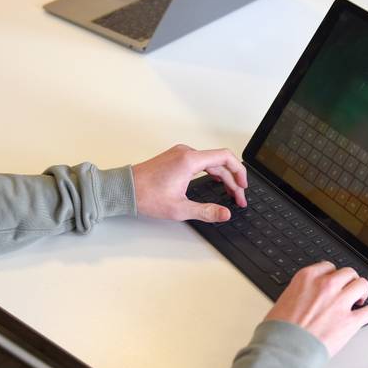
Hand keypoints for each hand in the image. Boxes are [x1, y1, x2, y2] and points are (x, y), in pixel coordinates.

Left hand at [132, 144, 247, 221]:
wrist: (124, 190)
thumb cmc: (146, 196)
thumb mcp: (180, 209)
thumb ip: (206, 211)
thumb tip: (225, 214)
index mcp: (190, 160)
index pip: (226, 157)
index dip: (239, 172)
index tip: (243, 187)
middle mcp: (186, 152)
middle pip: (220, 161)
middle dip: (232, 180)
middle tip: (238, 198)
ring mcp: (179, 153)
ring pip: (210, 161)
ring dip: (222, 176)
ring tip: (230, 192)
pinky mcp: (175, 157)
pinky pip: (200, 161)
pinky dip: (211, 171)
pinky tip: (214, 181)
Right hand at [265, 261, 367, 356]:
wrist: (285, 349)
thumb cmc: (278, 330)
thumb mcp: (283, 301)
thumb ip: (299, 294)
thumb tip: (305, 299)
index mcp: (307, 278)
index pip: (328, 267)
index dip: (332, 276)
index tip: (334, 282)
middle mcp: (326, 286)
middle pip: (348, 273)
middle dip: (349, 282)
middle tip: (348, 291)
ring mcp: (340, 302)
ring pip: (362, 285)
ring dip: (362, 292)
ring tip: (359, 301)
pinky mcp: (350, 321)